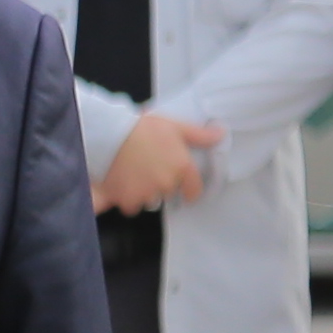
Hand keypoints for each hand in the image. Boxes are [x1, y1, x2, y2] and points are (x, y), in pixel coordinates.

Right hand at [91, 115, 221, 213]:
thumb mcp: (174, 126)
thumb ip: (199, 135)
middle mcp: (167, 184)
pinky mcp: (127, 199)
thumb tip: (221, 135)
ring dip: (144, 194)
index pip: (194, 190)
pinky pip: (130, 206)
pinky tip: (122, 187)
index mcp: (182, 168)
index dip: (190, 191)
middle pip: (168, 193)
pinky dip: (127, 199)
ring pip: (149, 201)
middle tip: (150, 171)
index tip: (185, 191)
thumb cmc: (143, 128)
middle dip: (161, 186)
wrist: (110, 135)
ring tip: (134, 178)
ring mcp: (146, 193)